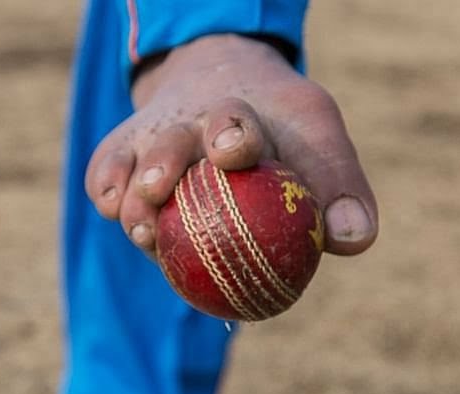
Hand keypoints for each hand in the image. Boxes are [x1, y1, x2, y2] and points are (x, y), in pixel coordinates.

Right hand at [85, 34, 377, 256]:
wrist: (223, 86)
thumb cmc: (280, 131)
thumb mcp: (320, 144)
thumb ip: (339, 188)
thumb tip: (354, 241)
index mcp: (239, 116)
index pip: (235, 122)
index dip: (232, 135)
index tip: (233, 152)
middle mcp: (189, 123)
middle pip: (173, 140)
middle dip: (166, 162)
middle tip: (161, 189)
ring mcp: (152, 137)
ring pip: (134, 161)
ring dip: (132, 193)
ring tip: (140, 228)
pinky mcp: (122, 150)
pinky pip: (105, 168)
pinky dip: (105, 185)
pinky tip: (111, 206)